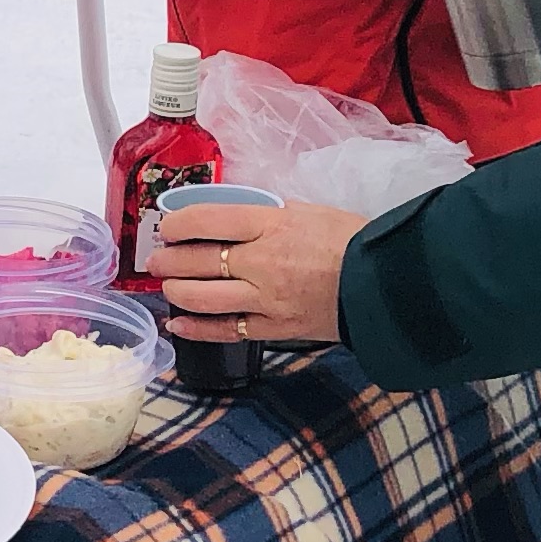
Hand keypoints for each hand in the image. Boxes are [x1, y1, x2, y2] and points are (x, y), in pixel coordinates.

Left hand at [155, 200, 362, 347]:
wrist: (384, 284)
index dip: (179, 223)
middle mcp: (261, 262)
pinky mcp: (273, 328)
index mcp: (271, 224)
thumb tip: (234, 216)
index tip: (168, 226)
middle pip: (198, 260)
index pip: (209, 219)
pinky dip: (196, 328)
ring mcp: (265, 299)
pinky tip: (177, 323)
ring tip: (166, 285)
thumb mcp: (308, 210)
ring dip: (176, 291)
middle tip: (156, 259)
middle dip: (168, 259)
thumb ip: (267, 214)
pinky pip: (225, 330)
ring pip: (203, 297)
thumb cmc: (350, 240)